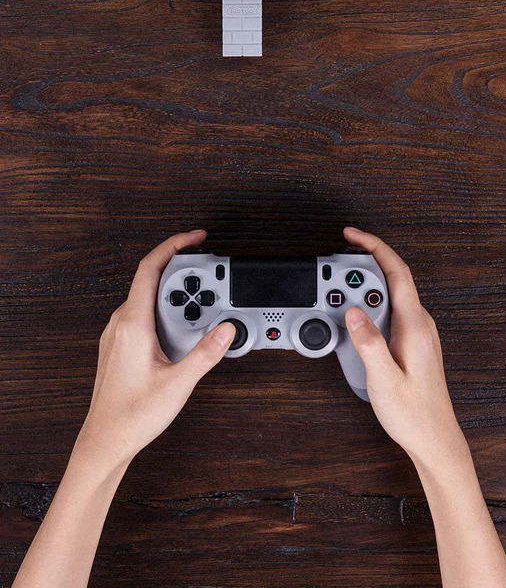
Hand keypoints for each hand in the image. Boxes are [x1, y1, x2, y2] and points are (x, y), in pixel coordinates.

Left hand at [75, 231, 235, 470]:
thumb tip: (227, 329)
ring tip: (202, 307)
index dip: (174, 245)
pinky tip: (184, 329)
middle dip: (185, 273)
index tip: (195, 238)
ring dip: (178, 295)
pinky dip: (168, 311)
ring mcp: (118, 334)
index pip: (150, 268)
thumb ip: (206, 353)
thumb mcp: (178, 383)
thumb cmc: (131, 416)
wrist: (104, 442)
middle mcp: (121, 324)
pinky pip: (145, 314)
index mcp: (132, 324)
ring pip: (150, 298)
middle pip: (153, 279)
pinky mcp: (121, 345)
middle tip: (211, 277)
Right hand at [343, 228, 468, 468]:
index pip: (397, 272)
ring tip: (337, 300)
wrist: (435, 438)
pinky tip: (354, 323)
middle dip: (360, 268)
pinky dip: (369, 309)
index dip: (375, 247)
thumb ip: (368, 343)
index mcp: (415, 326)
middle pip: (390, 280)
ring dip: (362, 292)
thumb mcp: (384, 380)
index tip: (353, 235)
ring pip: (388, 297)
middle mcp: (420, 324)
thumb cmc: (414, 414)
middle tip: (332, 271)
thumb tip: (352, 312)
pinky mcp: (412, 342)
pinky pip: (389, 313)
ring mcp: (418, 332)